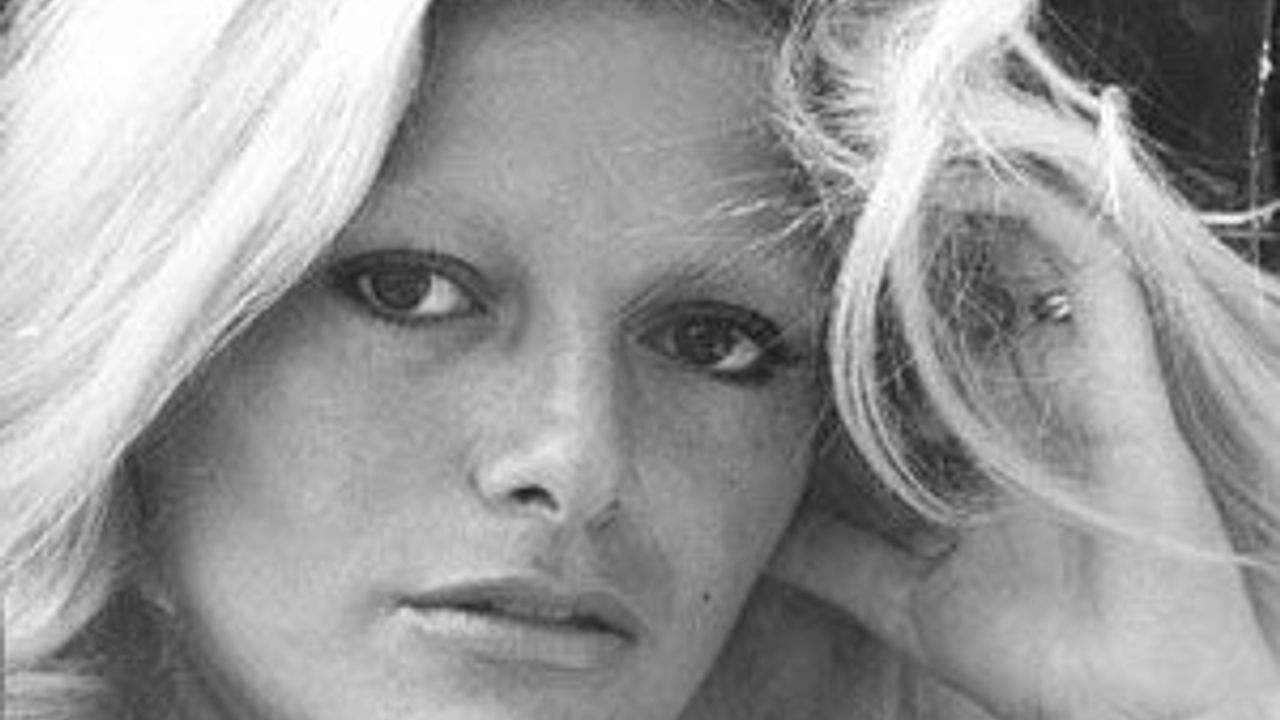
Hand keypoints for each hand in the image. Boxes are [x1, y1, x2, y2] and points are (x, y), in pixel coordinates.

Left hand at [769, 207, 1279, 719]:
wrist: (1129, 709)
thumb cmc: (1039, 659)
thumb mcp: (908, 599)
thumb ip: (838, 560)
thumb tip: (761, 542)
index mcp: (982, 438)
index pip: (919, 342)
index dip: (867, 299)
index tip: (801, 260)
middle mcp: (1028, 397)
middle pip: (968, 285)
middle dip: (908, 239)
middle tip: (836, 193)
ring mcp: (1076, 381)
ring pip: (1026, 256)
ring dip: (964, 207)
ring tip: (889, 169)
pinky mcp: (1121, 378)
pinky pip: (1087, 270)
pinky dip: (1033, 218)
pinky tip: (965, 190)